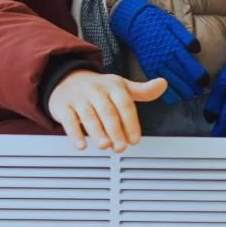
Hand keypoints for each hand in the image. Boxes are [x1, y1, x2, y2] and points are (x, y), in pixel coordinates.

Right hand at [48, 72, 166, 150]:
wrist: (66, 79)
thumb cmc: (98, 88)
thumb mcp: (120, 86)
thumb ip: (142, 91)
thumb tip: (163, 84)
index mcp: (113, 86)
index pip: (125, 104)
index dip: (131, 123)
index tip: (134, 139)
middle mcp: (95, 90)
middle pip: (108, 112)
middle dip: (116, 131)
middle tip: (121, 147)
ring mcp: (78, 98)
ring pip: (89, 116)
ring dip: (98, 133)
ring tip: (105, 146)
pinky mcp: (62, 107)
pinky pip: (68, 120)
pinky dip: (74, 134)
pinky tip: (81, 145)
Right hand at [109, 0, 208, 103]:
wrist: (134, 22)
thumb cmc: (156, 21)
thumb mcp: (173, 24)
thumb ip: (185, 37)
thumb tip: (196, 49)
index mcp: (174, 46)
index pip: (189, 65)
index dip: (197, 75)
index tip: (204, 82)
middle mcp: (165, 57)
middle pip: (181, 75)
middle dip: (191, 86)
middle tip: (199, 93)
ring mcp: (155, 63)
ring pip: (170, 81)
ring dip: (180, 91)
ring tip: (189, 97)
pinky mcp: (147, 67)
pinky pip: (157, 82)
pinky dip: (165, 91)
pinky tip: (172, 98)